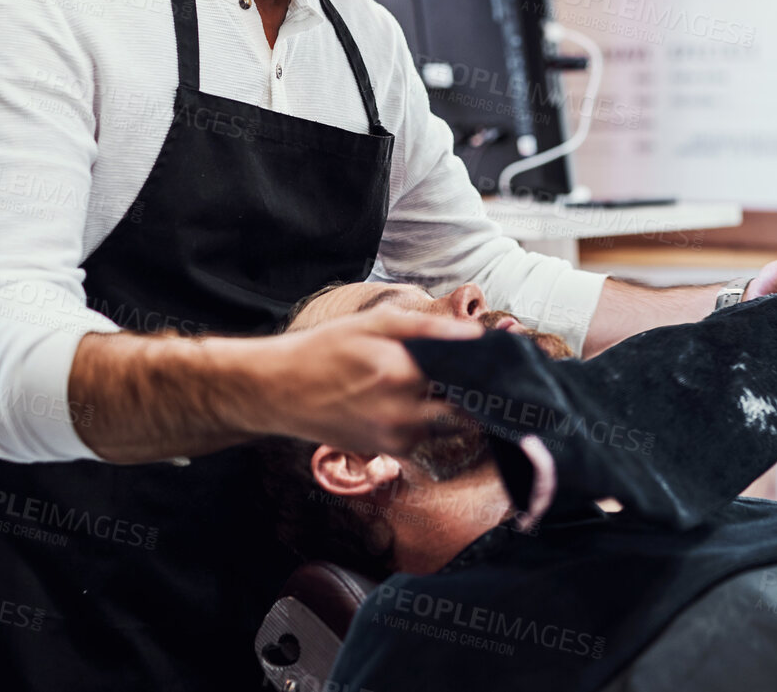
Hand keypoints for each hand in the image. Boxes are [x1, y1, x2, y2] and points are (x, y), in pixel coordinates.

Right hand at [250, 304, 482, 455]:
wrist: (278, 391)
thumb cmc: (325, 349)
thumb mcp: (373, 323)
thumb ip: (428, 329)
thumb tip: (475, 335)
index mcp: (399, 374)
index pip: (465, 376)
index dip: (484, 367)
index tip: (498, 359)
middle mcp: (401, 414)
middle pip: (463, 408)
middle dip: (471, 391)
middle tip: (472, 372)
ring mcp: (394, 438)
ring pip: (445, 424)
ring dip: (446, 405)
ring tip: (426, 381)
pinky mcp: (386, 452)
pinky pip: (422, 436)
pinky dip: (424, 419)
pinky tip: (404, 399)